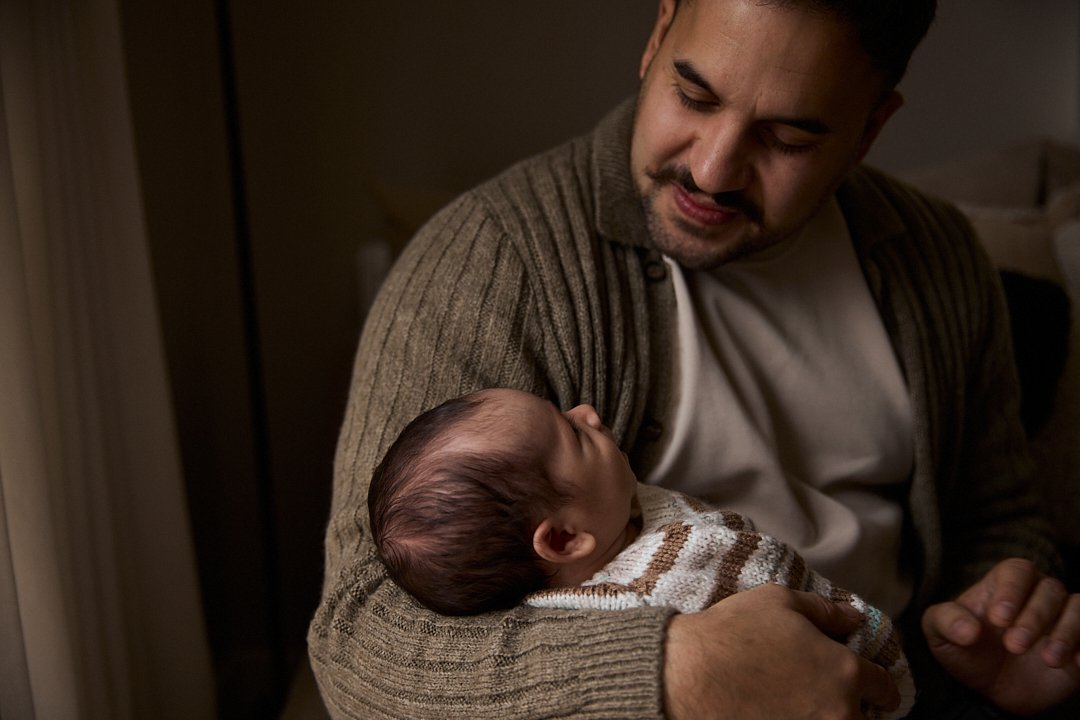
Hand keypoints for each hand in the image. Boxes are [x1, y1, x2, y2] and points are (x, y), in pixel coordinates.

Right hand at [663, 583, 899, 719]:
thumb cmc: (732, 634)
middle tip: (824, 696)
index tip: (875, 688)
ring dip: (825, 718)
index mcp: (844, 672)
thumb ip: (825, 611)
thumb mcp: (779, 602)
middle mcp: (838, 713)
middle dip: (850, 708)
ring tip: (799, 706)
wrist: (685, 676)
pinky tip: (778, 713)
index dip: (880, 685)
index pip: (885, 688)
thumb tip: (852, 618)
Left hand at [922, 558, 1079, 714]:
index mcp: (1004, 585)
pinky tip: (1076, 663)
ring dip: (1066, 632)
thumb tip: (968, 630)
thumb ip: (945, 622)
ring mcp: (1061, 620)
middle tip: (1015, 646)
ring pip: (1077, 607)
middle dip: (1034, 617)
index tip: (998, 619)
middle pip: (1049, 589)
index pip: (1017, 571)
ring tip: (1049, 659)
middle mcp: (1037, 596)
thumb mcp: (940, 637)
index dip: (1011, 591)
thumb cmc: (964, 652)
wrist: (989, 692)